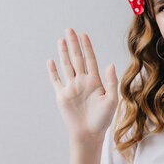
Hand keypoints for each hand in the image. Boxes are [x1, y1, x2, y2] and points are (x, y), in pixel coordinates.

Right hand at [46, 28, 118, 145]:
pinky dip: (53, 71)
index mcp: (95, 81)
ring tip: (61, 40)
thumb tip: (110, 64)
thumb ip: (111, 82)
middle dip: (73, 44)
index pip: (90, 60)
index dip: (87, 47)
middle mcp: (82, 82)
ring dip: (64, 53)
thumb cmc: (103, 119)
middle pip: (77, 59)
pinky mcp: (62, 96)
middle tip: (69, 29)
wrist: (89, 134)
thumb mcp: (112, 100)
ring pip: (66, 66)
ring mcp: (71, 87)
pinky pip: (56, 80)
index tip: (84, 35)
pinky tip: (51, 61)